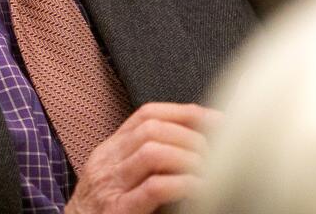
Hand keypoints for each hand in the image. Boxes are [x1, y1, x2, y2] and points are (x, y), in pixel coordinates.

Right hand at [65, 102, 217, 213]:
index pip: (146, 115)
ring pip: (152, 151)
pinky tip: (198, 189)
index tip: (214, 119)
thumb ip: (142, 161)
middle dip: (190, 135)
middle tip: (215, 151)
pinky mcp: (118, 210)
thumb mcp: (117, 178)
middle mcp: (107, 162)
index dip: (183, 112)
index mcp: (110, 151)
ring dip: (187, 157)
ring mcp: (110, 186)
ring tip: (207, 169)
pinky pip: (154, 188)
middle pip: (152, 128)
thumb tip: (190, 145)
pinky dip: (182, 184)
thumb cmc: (100, 213)